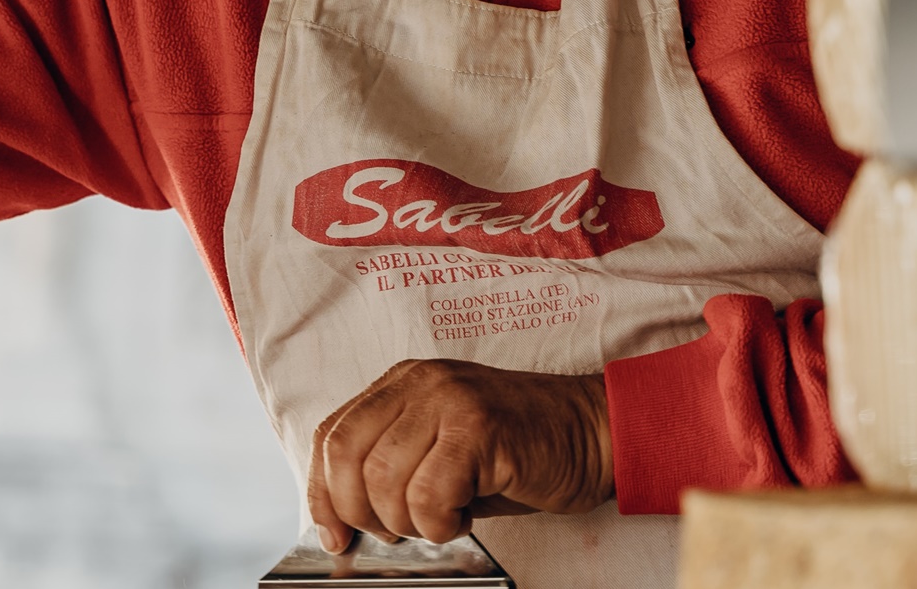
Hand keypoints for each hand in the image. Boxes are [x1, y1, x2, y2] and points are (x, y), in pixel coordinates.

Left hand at [308, 359, 611, 547]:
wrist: (594, 432)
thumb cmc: (521, 451)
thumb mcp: (443, 450)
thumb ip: (395, 466)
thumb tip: (347, 519)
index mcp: (401, 383)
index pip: (331, 434)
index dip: (322, 490)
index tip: (333, 533)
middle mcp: (418, 382)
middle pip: (346, 455)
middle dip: (361, 512)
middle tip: (398, 533)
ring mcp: (447, 399)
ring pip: (384, 478)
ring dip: (408, 522)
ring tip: (443, 518)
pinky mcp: (478, 427)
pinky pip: (428, 494)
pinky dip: (440, 523)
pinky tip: (465, 516)